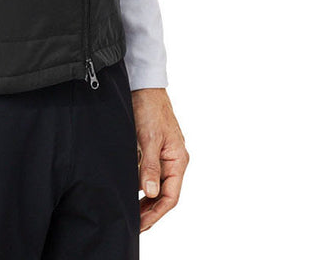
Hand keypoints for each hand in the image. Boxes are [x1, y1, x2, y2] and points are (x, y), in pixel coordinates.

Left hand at [132, 87, 188, 232]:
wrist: (144, 85)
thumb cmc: (149, 107)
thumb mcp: (148, 137)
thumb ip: (149, 166)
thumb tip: (149, 193)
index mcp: (177, 160)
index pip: (170, 196)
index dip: (156, 213)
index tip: (141, 224)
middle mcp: (173, 160)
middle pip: (165, 194)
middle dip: (151, 211)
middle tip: (134, 224)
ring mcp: (164, 155)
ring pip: (157, 185)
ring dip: (146, 200)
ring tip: (132, 214)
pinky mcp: (153, 149)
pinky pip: (150, 174)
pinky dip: (142, 186)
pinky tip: (131, 192)